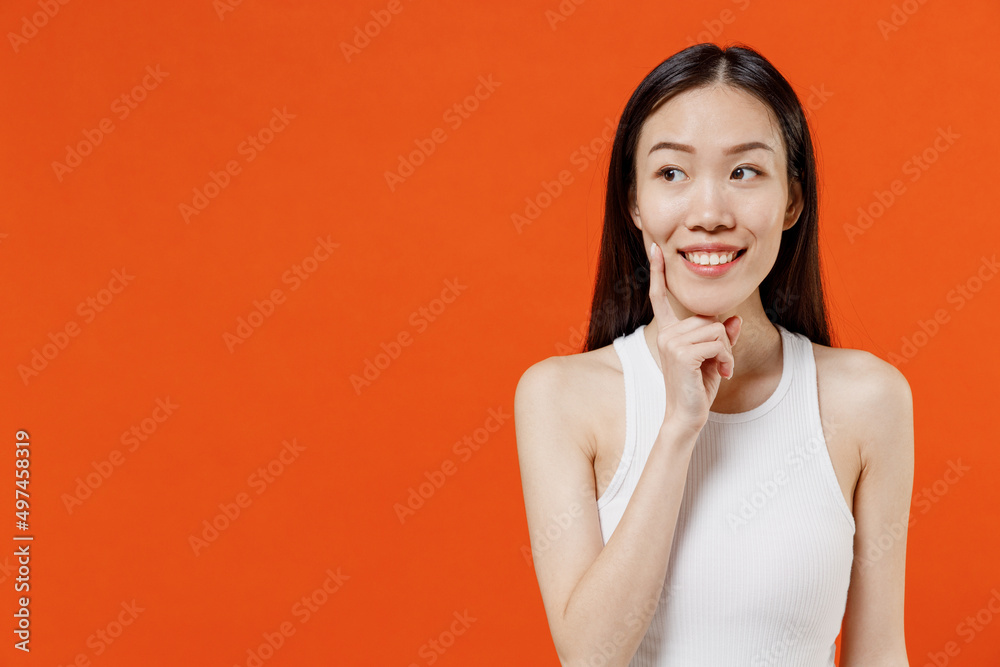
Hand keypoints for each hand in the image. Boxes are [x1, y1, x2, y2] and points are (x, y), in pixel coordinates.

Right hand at [648, 241, 741, 434]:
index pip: (660, 297)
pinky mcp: (682, 353)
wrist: (687, 415)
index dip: (657, 272)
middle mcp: (666, 333)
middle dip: (723, 342)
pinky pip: (718, 342)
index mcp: (669, 331)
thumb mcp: (714, 358)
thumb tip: (733, 318)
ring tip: (719, 370)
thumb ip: (723, 337)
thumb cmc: (698, 388)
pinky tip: (720, 373)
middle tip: (719, 365)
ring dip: (726, 353)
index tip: (655, 248)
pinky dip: (726, 359)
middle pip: (709, 319)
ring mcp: (671, 342)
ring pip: (716, 330)